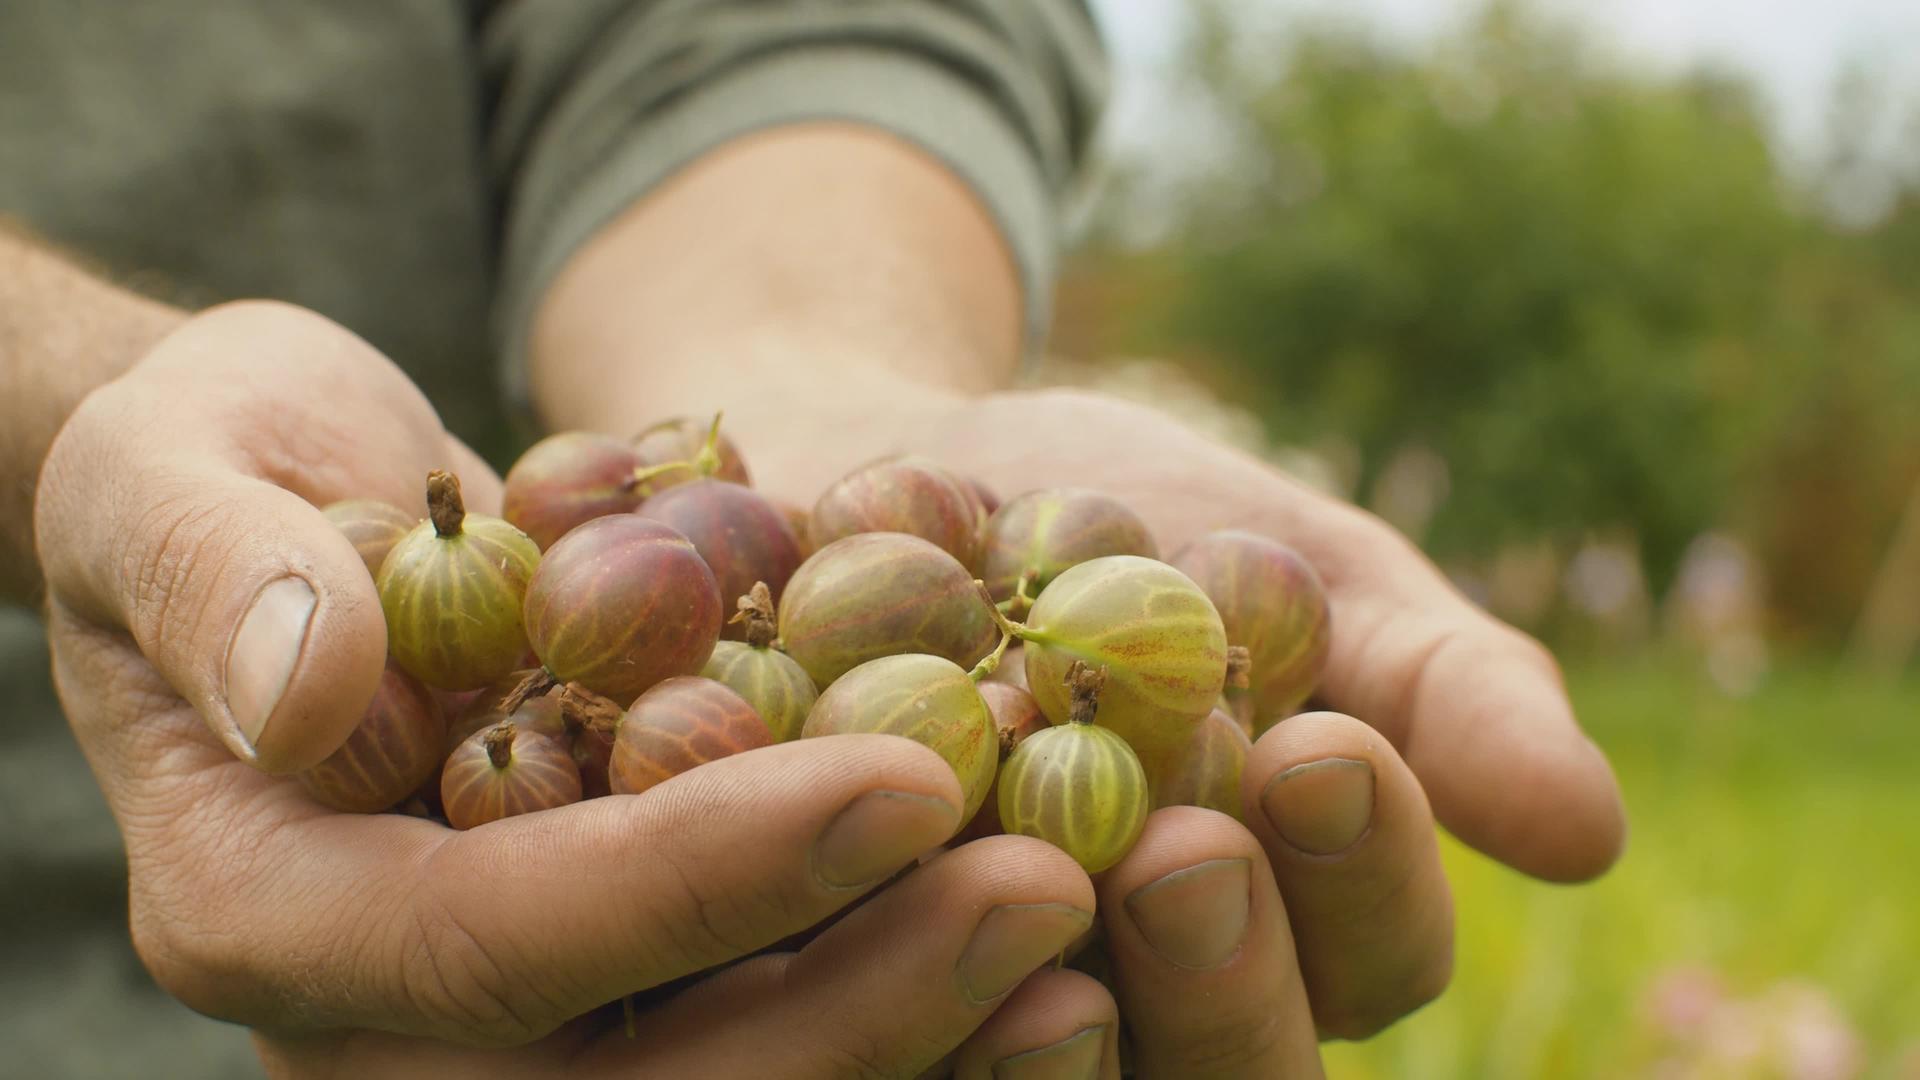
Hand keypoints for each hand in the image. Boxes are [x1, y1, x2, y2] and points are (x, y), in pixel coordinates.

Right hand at [31, 301, 1108, 1075]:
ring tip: (1090, 940)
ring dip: (914, 1036)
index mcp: (264, 916)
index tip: (904, 785)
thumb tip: (311, 692)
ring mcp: (512, 1016)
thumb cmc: (218, 466)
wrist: (294, 502)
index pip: (493, 941)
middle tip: (1051, 892)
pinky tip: (1071, 932)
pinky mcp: (617, 979)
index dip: (699, 884)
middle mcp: (386, 1021)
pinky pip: (769, 1023)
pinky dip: (911, 997)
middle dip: (851, 1001)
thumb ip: (223, 576)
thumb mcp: (172, 470)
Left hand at [721, 386, 1623, 1054]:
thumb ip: (1436, 690)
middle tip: (1186, 852)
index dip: (1364, 877)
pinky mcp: (822, 987)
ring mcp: (975, 1004)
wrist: (890, 470)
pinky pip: (848, 1025)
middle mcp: (1141, 999)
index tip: (1321, 754)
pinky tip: (834, 890)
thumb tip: (1591, 836)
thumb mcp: (1300, 569)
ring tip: (1038, 897)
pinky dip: (853, 973)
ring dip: (1050, 1023)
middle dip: (1220, 973)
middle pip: (1219, 1069)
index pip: (1368, 957)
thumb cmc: (1132, 518)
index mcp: (1286, 921)